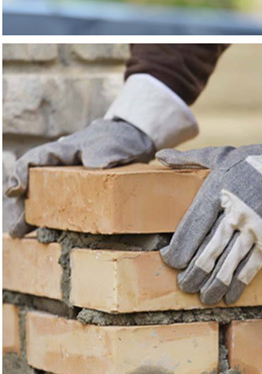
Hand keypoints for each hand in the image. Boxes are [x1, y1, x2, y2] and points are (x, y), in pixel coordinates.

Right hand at [5, 119, 153, 237]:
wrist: (131, 144)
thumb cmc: (117, 140)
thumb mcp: (114, 143)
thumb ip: (105, 152)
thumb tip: (97, 164)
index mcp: (62, 152)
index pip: (34, 160)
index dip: (21, 174)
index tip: (18, 190)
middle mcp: (58, 169)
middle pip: (31, 185)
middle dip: (20, 205)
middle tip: (17, 227)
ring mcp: (65, 183)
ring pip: (40, 199)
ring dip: (30, 216)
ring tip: (20, 233)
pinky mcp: (76, 196)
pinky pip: (58, 209)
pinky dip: (49, 221)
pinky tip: (45, 234)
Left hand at [156, 118, 261, 304]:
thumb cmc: (252, 162)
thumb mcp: (220, 155)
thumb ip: (189, 160)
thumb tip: (160, 156)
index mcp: (218, 191)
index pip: (192, 227)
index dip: (178, 249)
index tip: (170, 260)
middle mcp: (235, 212)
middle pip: (208, 250)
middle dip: (193, 273)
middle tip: (184, 285)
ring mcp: (254, 228)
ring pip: (228, 264)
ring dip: (213, 285)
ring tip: (204, 297)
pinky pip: (251, 267)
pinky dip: (238, 284)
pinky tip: (229, 295)